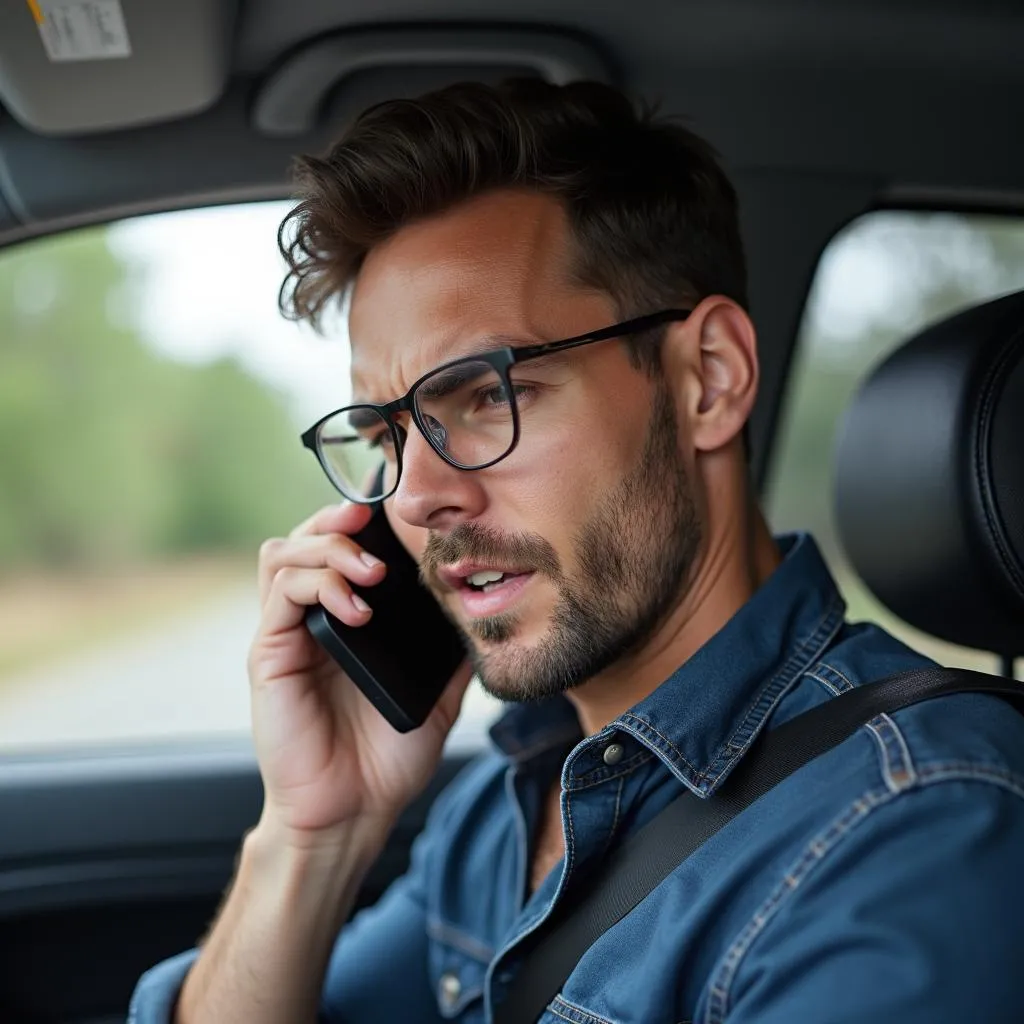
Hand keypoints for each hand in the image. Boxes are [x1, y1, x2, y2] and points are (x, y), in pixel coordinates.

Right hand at [247, 502, 471, 848]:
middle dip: (338, 519)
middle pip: (305, 537)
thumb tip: (487, 613)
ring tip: (371, 572)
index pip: (339, 547)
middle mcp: (311, 618)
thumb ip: (453, 652)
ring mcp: (287, 633)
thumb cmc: (388, 756)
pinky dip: (320, 587)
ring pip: (284, 554)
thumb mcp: (437, 694)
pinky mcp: (270, 655)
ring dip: (328, 548)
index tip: (397, 509)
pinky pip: (282, 596)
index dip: (360, 520)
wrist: (354, 811)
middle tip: (374, 522)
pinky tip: (357, 610)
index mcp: (346, 620)